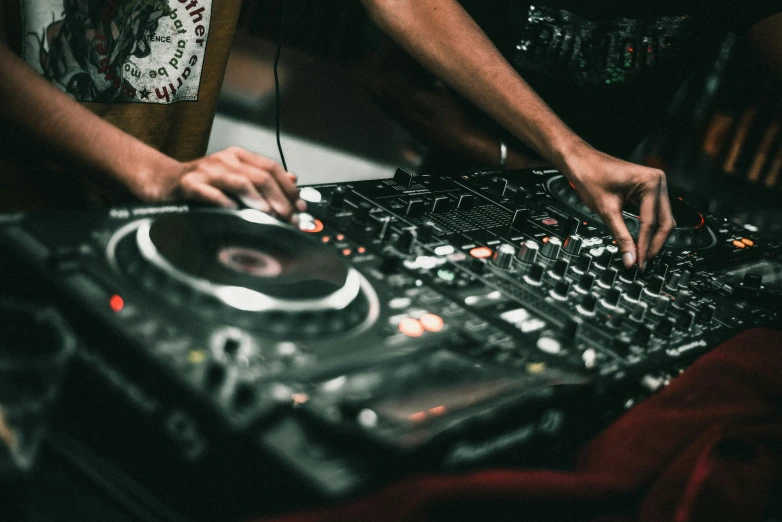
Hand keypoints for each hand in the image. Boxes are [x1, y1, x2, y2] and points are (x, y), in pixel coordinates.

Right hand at [152, 147, 304, 222]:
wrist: (164, 181)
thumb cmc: (203, 182)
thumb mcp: (235, 175)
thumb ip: (263, 177)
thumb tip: (293, 180)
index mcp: (239, 156)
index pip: (271, 168)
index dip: (289, 188)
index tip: (300, 207)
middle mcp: (225, 160)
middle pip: (260, 176)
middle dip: (279, 199)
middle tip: (289, 218)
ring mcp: (207, 171)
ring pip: (239, 182)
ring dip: (258, 200)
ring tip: (270, 215)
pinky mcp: (189, 184)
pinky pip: (211, 194)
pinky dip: (225, 203)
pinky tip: (236, 213)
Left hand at [562, 145, 674, 270]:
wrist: (580, 162)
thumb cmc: (591, 176)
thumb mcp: (606, 210)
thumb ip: (620, 236)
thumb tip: (630, 258)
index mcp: (651, 182)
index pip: (650, 222)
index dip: (644, 246)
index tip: (639, 263)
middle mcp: (658, 181)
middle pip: (664, 221)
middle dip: (654, 243)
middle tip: (643, 262)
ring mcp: (655, 185)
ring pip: (662, 219)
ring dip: (653, 237)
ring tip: (642, 255)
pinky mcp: (648, 190)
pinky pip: (654, 213)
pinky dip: (648, 228)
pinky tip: (641, 241)